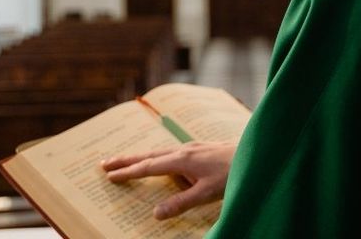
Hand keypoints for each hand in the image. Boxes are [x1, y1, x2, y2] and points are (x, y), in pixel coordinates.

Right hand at [101, 141, 235, 219]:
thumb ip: (180, 203)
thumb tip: (155, 213)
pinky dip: (156, 155)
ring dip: (140, 156)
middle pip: (148, 154)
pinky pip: (171, 151)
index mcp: (182, 159)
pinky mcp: (200, 148)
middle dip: (126, 159)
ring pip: (159, 151)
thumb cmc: (233, 173)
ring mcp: (192, 146)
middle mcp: (184, 150)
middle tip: (104, 163)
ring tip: (125, 160)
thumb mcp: (206, 194)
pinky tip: (160, 159)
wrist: (256, 154)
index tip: (109, 175)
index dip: (128, 172)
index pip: (148, 167)